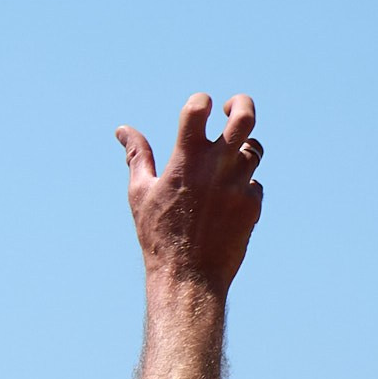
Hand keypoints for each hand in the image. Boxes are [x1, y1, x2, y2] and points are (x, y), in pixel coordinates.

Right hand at [115, 93, 262, 293]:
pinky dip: (243, 185)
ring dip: (241, 149)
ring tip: (226, 161)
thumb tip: (122, 130)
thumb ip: (137, 156)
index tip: (202, 107)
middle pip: (244, 118)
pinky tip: (226, 201)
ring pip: (253, 150)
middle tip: (233, 107)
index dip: (202, 101)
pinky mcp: (253, 205)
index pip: (198, 108)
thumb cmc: (158, 235)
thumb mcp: (140, 193)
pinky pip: (255, 184)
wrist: (189, 277)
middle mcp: (217, 167)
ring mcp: (238, 185)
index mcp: (186, 159)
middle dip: (241, 104)